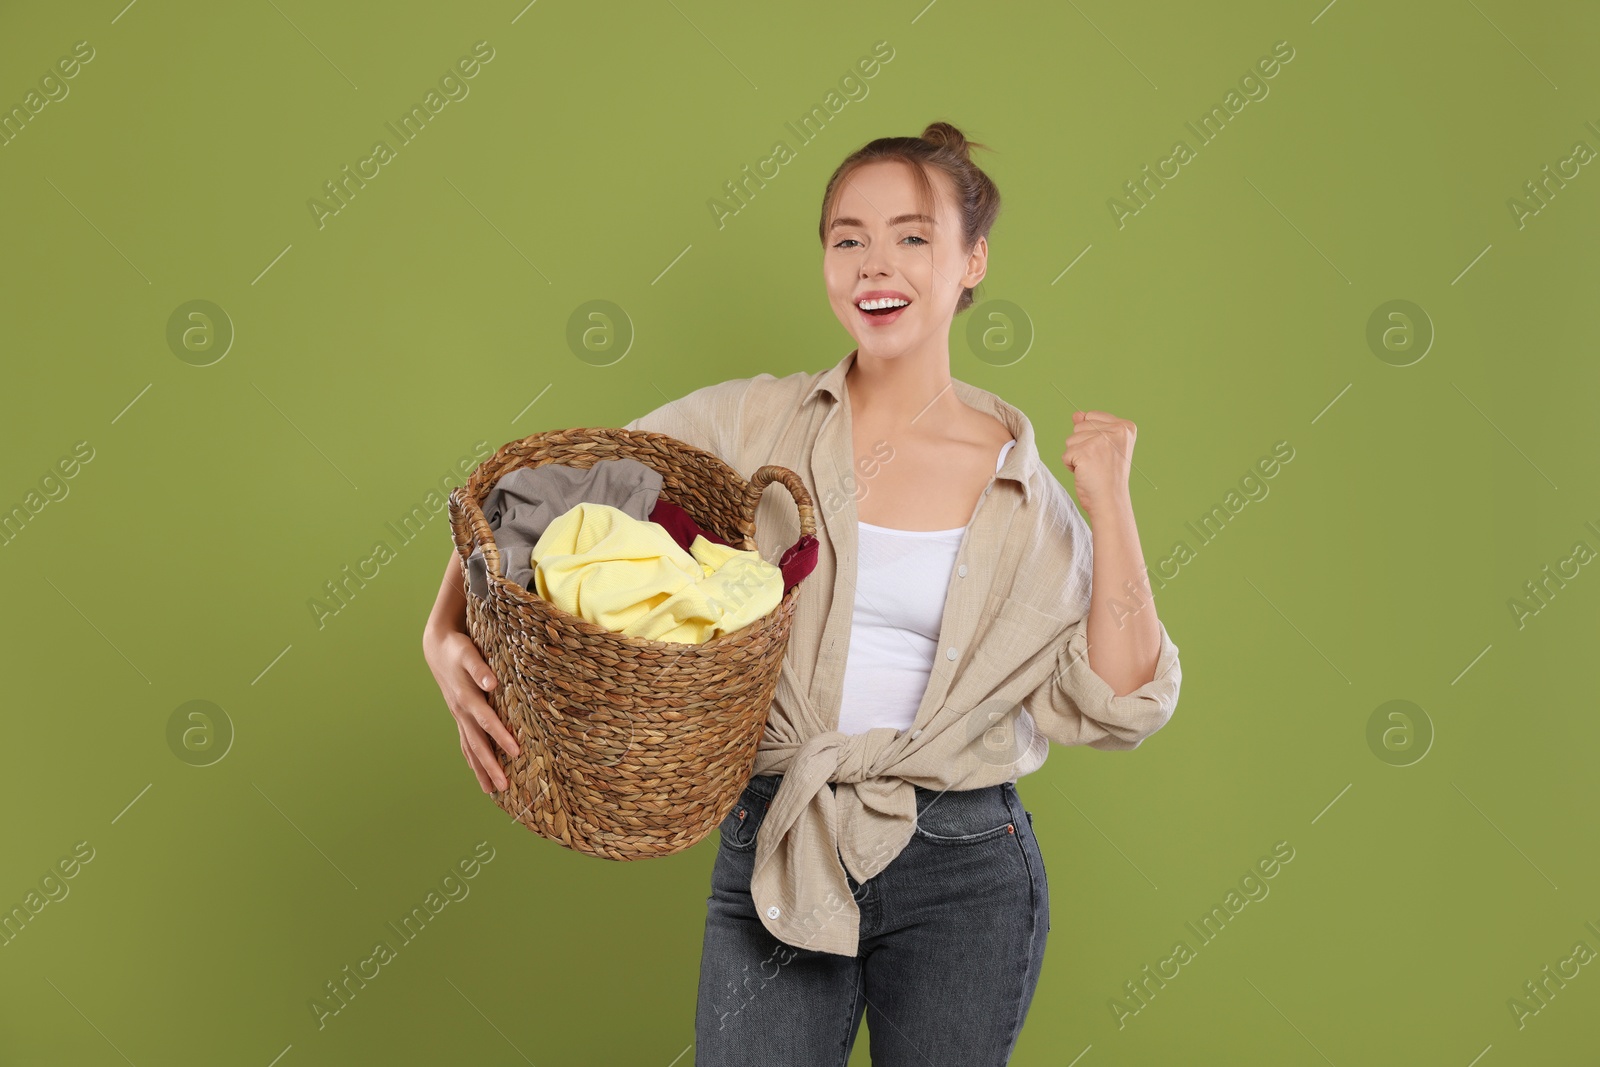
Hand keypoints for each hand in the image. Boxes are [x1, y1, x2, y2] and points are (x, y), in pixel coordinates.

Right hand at [423, 625, 519, 792]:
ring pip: (469, 747)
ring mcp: (458, 715)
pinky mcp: (458, 715)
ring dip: (480, 769)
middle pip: (477, 743)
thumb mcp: (469, 653)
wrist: (438, 647)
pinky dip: (471, 758)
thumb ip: (481, 668)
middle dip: (490, 765)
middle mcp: (461, 711)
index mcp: (467, 698)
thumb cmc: (458, 649)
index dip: (500, 737)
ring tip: (491, 790)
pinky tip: (477, 770)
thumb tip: (492, 683)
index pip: (486, 722)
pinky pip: (465, 741)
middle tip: (504, 787)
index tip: (516, 753)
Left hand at [1061, 409, 1135, 520]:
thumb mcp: (1103, 447)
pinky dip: (1070, 466)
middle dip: (1082, 446)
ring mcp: (1101, 440)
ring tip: (1092, 468)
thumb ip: (1091, 427)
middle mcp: (1116, 430)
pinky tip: (1085, 474)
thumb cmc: (1108, 477)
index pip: (1092, 416)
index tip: (1105, 454)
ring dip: (1076, 456)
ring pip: (1070, 440)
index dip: (1091, 437)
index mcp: (1126, 426)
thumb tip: (1076, 414)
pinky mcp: (1086, 452)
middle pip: (1079, 426)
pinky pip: (1066, 454)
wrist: (1110, 502)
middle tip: (1098, 463)